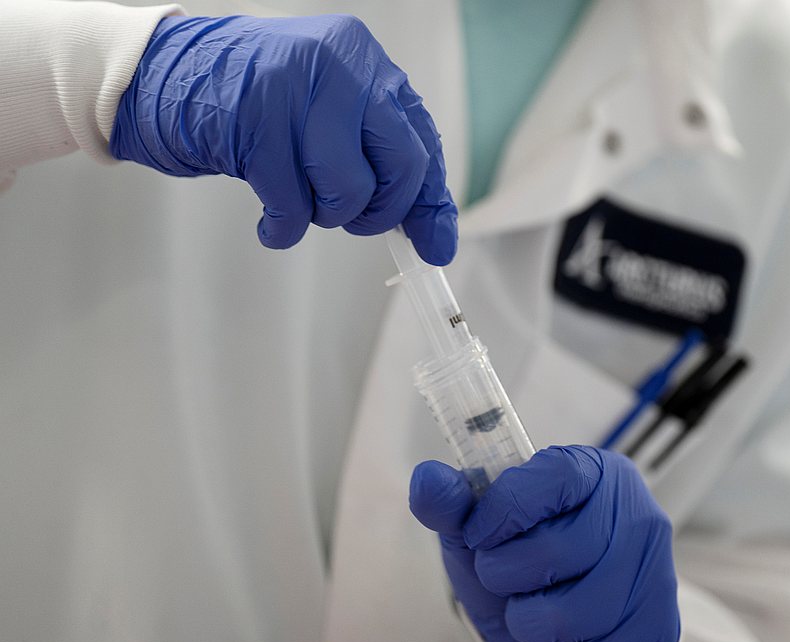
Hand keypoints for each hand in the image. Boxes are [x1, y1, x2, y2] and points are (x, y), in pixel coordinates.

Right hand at [111, 14, 456, 262]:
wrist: (163, 75)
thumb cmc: (251, 104)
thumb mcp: (325, 117)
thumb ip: (376, 159)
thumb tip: (433, 233)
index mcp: (365, 60)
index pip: (422, 140)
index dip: (430, 201)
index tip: (436, 244)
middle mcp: (341, 64)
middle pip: (403, 164)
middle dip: (380, 210)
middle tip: (350, 217)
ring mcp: (298, 86)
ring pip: (350, 188)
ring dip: (324, 214)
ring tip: (295, 198)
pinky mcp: (256, 118)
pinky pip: (293, 204)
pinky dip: (284, 228)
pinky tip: (270, 222)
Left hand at [409, 446, 679, 641]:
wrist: (553, 619)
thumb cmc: (517, 560)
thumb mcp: (479, 529)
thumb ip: (452, 503)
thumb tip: (428, 479)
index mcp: (595, 473)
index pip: (552, 476)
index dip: (503, 510)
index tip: (479, 534)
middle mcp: (638, 515)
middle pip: (560, 550)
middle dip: (507, 574)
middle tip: (502, 578)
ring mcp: (656, 573)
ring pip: (576, 612)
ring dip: (531, 622)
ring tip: (529, 611)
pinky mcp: (662, 627)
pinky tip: (556, 641)